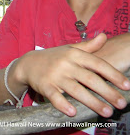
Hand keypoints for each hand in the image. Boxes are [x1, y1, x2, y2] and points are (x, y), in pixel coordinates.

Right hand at [13, 33, 129, 116]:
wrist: (28, 63)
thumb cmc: (53, 57)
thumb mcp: (70, 49)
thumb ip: (88, 46)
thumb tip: (104, 36)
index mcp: (74, 54)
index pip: (97, 64)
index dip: (113, 74)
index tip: (127, 85)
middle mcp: (65, 64)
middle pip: (90, 79)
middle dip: (107, 92)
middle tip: (121, 103)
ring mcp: (55, 75)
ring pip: (76, 90)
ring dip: (92, 102)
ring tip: (107, 112)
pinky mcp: (45, 86)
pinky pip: (55, 96)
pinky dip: (63, 104)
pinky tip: (73, 112)